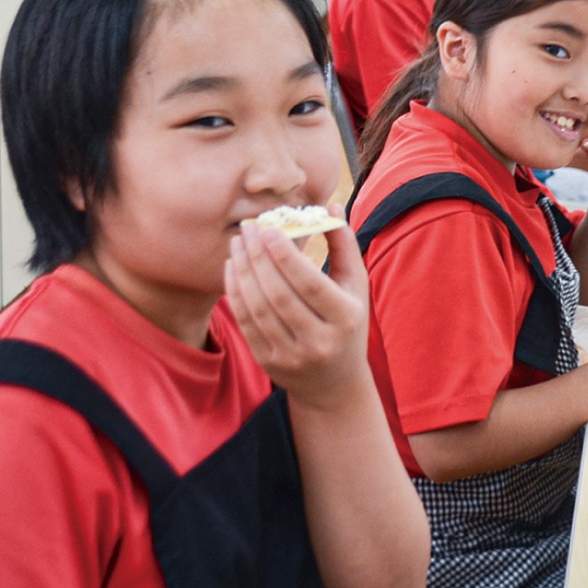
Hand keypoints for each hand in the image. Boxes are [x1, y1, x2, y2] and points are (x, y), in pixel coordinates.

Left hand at [225, 205, 369, 410]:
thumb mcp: (355, 286)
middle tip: (247, 229)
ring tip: (237, 244)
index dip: (286, 256)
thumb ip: (343, 244)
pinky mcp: (268, 363)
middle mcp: (318, 342)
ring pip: (259, 309)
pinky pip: (246, 324)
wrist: (334, 383)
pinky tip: (233, 269)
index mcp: (345, 319)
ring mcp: (291, 356)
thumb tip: (329, 205)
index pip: (310, 284)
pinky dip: (235, 294)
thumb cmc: (348, 322)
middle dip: (259, 258)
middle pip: (279, 295)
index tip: (268, 229)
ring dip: (243, 272)